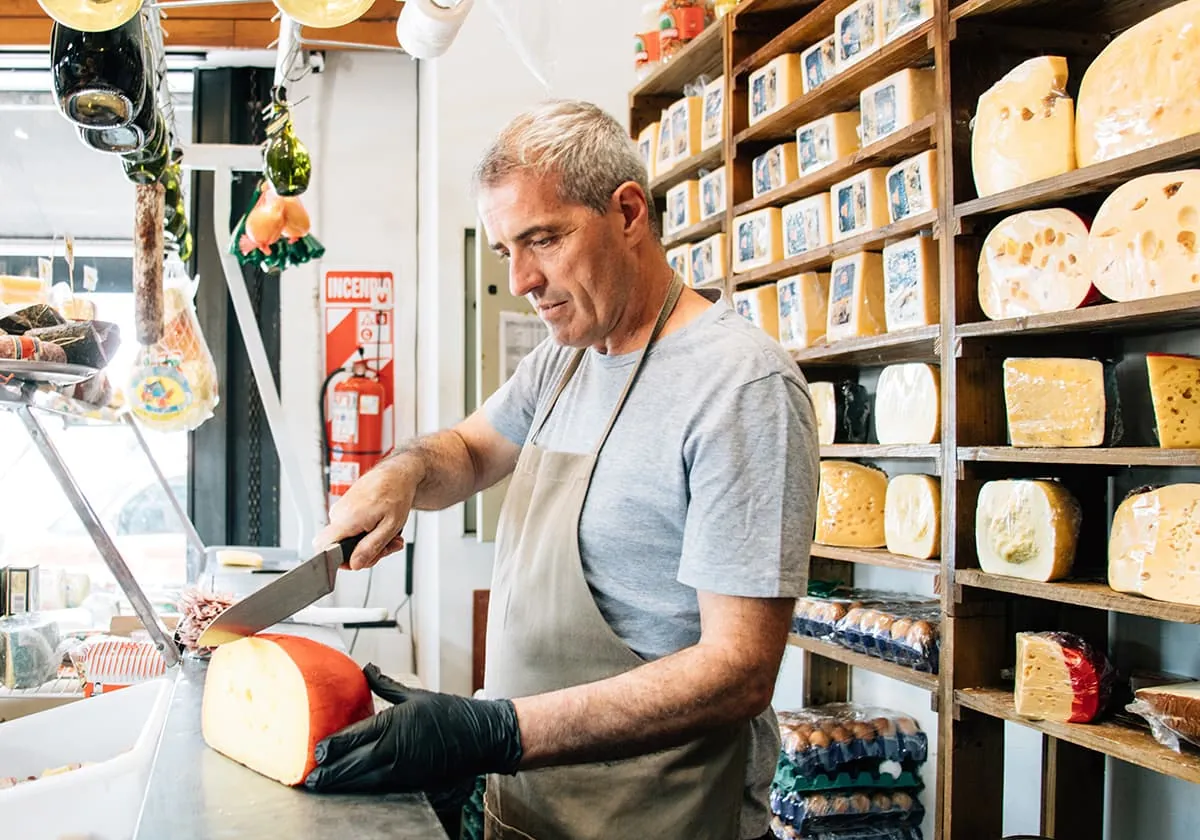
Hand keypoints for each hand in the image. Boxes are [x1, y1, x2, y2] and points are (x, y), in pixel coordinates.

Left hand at [304, 664, 522, 793]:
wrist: (479, 738)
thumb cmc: (450, 713)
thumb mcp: (416, 695)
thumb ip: (386, 685)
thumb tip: (366, 669)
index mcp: (394, 723)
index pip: (353, 738)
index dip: (331, 748)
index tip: (315, 753)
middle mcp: (395, 749)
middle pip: (353, 764)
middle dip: (329, 773)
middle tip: (309, 778)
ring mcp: (403, 769)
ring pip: (363, 780)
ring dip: (342, 785)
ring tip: (323, 787)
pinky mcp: (411, 782)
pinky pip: (380, 787)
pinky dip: (362, 788)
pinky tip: (351, 789)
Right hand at [314, 461, 416, 569]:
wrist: (396, 473)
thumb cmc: (396, 493)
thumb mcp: (390, 527)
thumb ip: (370, 548)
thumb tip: (355, 564)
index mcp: (346, 519)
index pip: (323, 548)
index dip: (339, 561)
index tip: (360, 560)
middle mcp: (338, 514)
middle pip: (341, 548)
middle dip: (367, 552)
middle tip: (388, 546)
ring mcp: (340, 510)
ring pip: (349, 539)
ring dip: (370, 542)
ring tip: (390, 535)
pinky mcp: (345, 509)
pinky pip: (351, 529)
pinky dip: (367, 532)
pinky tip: (382, 527)